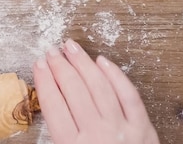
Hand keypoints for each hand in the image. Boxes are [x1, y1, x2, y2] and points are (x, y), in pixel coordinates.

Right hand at [33, 39, 159, 143]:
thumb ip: (57, 138)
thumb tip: (47, 105)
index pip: (53, 104)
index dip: (44, 80)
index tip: (38, 65)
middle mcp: (96, 135)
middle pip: (73, 90)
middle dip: (60, 66)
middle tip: (51, 52)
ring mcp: (121, 129)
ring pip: (99, 86)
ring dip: (83, 63)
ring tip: (72, 48)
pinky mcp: (143, 128)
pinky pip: (128, 94)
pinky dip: (115, 75)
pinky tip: (103, 62)